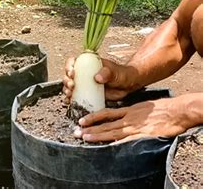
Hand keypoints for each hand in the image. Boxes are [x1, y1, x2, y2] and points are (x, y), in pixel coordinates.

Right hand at [63, 57, 137, 102]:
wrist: (128, 86)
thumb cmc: (123, 74)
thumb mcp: (116, 72)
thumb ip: (107, 73)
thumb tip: (97, 77)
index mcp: (88, 63)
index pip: (73, 61)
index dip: (69, 66)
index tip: (72, 73)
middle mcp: (83, 73)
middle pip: (68, 75)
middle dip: (67, 80)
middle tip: (72, 86)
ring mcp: (84, 84)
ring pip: (69, 86)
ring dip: (66, 90)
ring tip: (70, 94)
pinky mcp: (86, 94)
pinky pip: (75, 96)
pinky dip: (70, 99)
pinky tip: (68, 102)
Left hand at [73, 97, 190, 142]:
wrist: (176, 111)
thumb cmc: (161, 109)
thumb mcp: (141, 106)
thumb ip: (129, 112)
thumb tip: (119, 116)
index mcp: (127, 111)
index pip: (106, 113)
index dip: (93, 117)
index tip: (81, 121)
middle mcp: (128, 118)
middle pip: (105, 124)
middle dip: (90, 129)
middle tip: (76, 132)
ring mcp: (134, 127)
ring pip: (112, 131)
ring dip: (98, 135)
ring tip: (85, 138)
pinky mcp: (143, 134)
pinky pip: (127, 139)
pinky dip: (117, 143)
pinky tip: (108, 146)